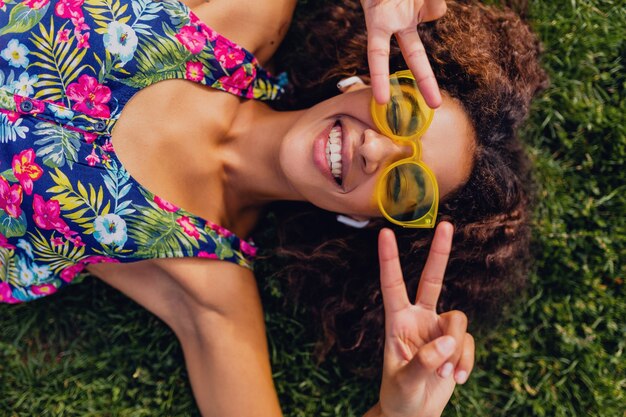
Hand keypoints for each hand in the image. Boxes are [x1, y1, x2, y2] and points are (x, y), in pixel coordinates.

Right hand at [360, 0, 446, 106]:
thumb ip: (417, 5)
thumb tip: (437, 13)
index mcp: (379, 20)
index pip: (377, 54)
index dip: (379, 77)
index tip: (381, 100)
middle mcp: (398, 21)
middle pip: (414, 56)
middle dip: (426, 81)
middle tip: (435, 105)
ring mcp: (414, 13)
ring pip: (434, 13)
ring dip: (427, 2)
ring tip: (418, 14)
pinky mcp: (430, 5)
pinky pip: (439, 4)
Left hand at [376, 222, 473, 416]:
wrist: (414, 414)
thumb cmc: (399, 396)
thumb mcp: (404, 382)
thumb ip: (425, 361)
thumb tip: (449, 340)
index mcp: (396, 321)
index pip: (392, 285)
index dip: (389, 259)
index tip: (384, 232)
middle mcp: (419, 318)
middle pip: (432, 279)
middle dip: (440, 252)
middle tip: (447, 224)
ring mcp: (439, 330)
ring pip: (459, 320)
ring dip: (457, 350)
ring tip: (447, 376)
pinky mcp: (455, 344)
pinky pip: (468, 343)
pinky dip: (465, 362)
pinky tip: (457, 380)